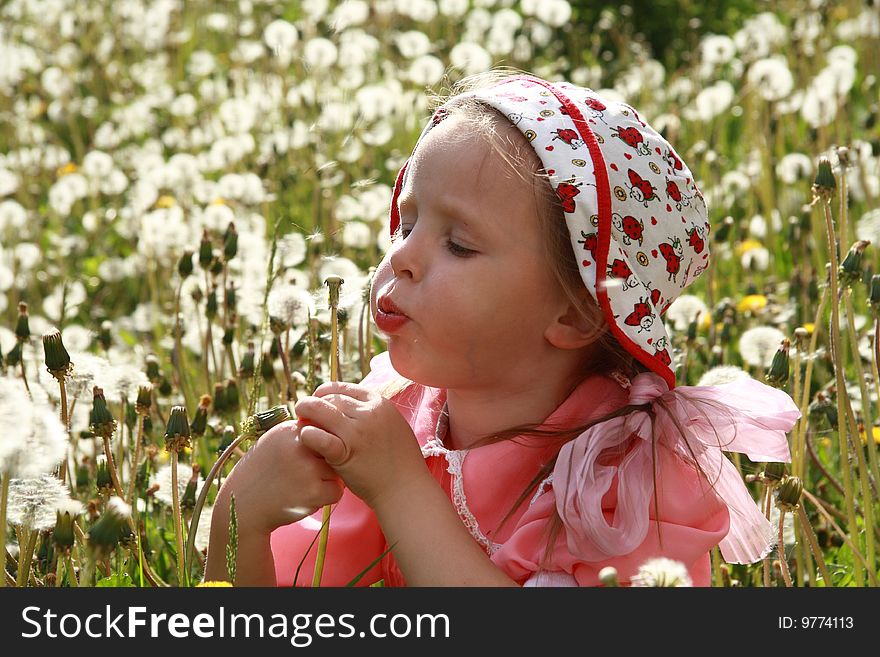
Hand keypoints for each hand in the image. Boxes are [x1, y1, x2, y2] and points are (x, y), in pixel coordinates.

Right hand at [216, 420, 343, 535]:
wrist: (242, 504)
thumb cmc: (263, 471)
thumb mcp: (275, 441)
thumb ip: (301, 433)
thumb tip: (334, 427)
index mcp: (290, 429)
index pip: (324, 430)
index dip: (320, 445)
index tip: (308, 456)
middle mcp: (299, 445)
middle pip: (335, 449)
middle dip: (327, 461)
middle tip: (306, 473)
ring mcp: (306, 468)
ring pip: (338, 471)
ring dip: (326, 480)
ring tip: (302, 485)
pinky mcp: (312, 492)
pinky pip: (337, 491)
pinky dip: (326, 497)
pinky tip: (305, 497)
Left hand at [294, 381, 429, 508]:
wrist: (405, 489)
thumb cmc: (399, 461)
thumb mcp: (392, 425)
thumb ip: (372, 413)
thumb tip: (348, 403)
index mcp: (380, 403)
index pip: (343, 388)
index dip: (325, 392)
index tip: (317, 400)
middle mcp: (369, 413)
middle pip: (331, 398)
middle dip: (313, 403)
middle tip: (303, 413)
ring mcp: (357, 433)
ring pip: (321, 410)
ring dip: (306, 413)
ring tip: (300, 422)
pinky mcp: (346, 453)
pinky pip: (319, 437)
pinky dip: (309, 435)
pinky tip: (305, 438)